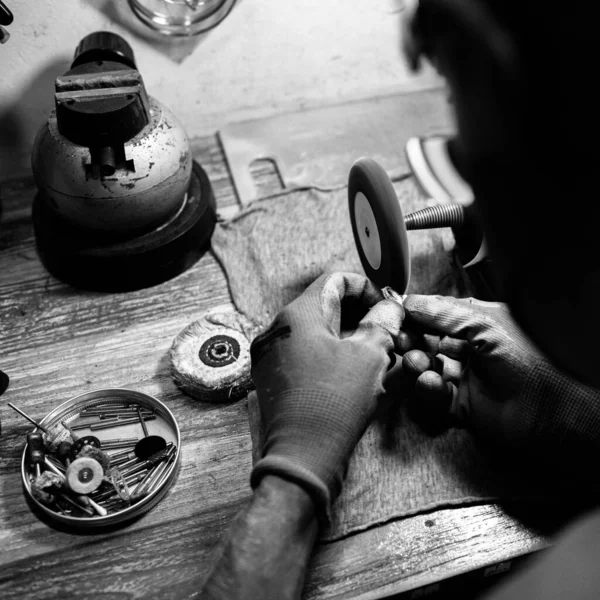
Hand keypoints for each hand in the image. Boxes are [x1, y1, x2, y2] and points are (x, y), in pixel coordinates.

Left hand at [250, 272, 403, 522]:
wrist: (301, 457)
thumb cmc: (335, 401)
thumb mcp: (369, 357)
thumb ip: (381, 323)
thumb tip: (389, 307)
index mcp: (298, 315)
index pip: (335, 280)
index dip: (366, 288)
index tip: (386, 308)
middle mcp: (277, 329)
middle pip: (324, 306)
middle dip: (359, 315)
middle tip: (385, 334)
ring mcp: (271, 355)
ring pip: (315, 332)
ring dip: (346, 337)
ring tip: (374, 356)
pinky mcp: (272, 378)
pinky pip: (304, 354)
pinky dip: (329, 356)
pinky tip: (353, 374)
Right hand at [401, 295, 599, 468]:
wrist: (552, 412)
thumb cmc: (529, 360)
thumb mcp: (485, 324)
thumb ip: (445, 312)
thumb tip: (409, 300)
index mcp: (479, 324)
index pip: (437, 314)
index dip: (415, 313)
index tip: (394, 313)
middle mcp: (470, 349)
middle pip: (427, 341)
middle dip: (411, 340)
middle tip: (399, 341)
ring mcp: (465, 377)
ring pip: (426, 367)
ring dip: (416, 363)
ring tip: (415, 363)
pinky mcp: (461, 406)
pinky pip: (433, 395)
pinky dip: (427, 388)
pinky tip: (430, 382)